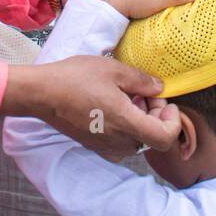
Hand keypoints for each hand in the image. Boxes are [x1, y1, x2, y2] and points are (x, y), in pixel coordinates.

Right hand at [6, 56, 181, 159]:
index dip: (173, 122)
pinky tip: (114, 105)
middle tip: (146, 91)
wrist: (41, 93)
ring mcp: (105, 146)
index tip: (167, 104)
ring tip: (129, 96)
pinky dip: (126, 126)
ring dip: (141, 120)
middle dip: (156, 115)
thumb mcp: (114, 70)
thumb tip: (160, 88)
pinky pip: (121, 141)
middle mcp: (118, 141)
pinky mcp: (95, 145)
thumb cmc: (75, 78)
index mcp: (126, 123)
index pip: (165, 139)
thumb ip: (142, 81)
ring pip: (138, 139)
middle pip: (153, 137)